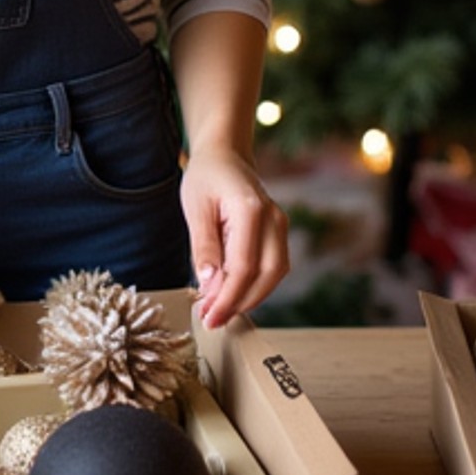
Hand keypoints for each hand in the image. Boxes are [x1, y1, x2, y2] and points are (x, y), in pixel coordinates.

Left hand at [181, 146, 290, 327]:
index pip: (244, 266)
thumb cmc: (206, 177)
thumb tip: (209, 284)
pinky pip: (273, 267)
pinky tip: (232, 294)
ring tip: (219, 310)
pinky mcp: (278, 233)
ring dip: (249, 298)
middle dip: (239, 303)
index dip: (226, 297)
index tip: (208, 317)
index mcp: (250, 209)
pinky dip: (255, 285)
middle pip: (266, 275)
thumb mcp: (195, 208)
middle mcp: (273, 218)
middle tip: (211, 319)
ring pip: (275, 275)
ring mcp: (280, 225)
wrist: (225, 155)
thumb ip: (204, 246)